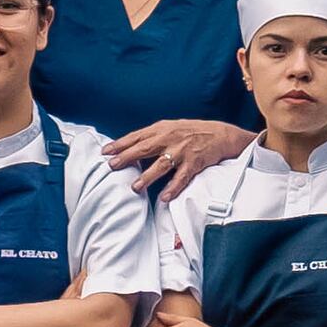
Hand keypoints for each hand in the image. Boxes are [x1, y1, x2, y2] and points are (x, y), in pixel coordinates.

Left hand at [107, 118, 252, 199]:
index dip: (120, 144)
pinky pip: (182, 177)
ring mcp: (182, 151)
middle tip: (112, 166)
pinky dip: (174, 188)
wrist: (221, 134)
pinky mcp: (194, 162)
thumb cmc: (193, 132)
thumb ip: (153, 137)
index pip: (137, 136)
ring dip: (147, 176)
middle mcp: (170, 138)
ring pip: (161, 165)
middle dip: (127, 157)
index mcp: (162, 129)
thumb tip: (131, 148)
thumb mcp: (171, 128)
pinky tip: (165, 197)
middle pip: (144, 148)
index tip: (106, 152)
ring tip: (135, 187)